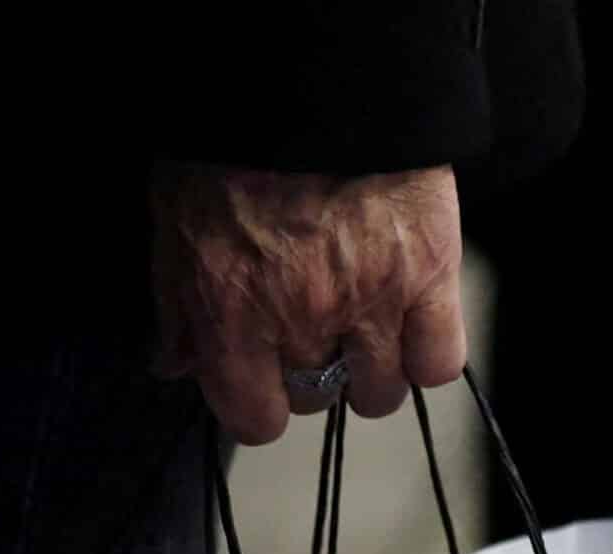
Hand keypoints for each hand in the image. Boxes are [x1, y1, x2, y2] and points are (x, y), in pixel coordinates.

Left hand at [150, 162, 465, 445]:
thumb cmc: (235, 138)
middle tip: (312, 330)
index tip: (262, 381)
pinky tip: (413, 327)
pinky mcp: (429, 274)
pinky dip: (428, 354)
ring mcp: (371, 303)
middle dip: (312, 375)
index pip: (255, 419)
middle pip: (318, 401)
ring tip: (366, 329)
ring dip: (372, 370)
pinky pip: (441, 360)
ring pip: (381, 392)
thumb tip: (172, 361)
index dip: (259, 403)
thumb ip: (175, 301)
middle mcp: (302, 321)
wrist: (312, 77)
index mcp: (233, 313)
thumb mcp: (174, 217)